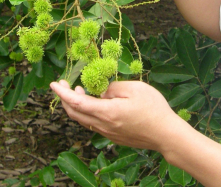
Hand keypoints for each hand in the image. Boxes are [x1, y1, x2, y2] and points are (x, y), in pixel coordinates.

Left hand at [50, 79, 184, 151]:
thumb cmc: (154, 109)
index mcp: (107, 112)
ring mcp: (108, 133)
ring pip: (83, 120)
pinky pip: (93, 125)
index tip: (54, 83)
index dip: (62, 93)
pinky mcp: (114, 137)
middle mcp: (104, 125)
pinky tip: (94, 103)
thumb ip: (114, 87)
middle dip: (65, 99)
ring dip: (76, 106)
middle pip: (75, 114)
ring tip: (79, 90)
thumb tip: (101, 91)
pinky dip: (87, 113)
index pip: (77, 103)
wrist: (166, 135)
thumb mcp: (135, 88)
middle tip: (63, 84)